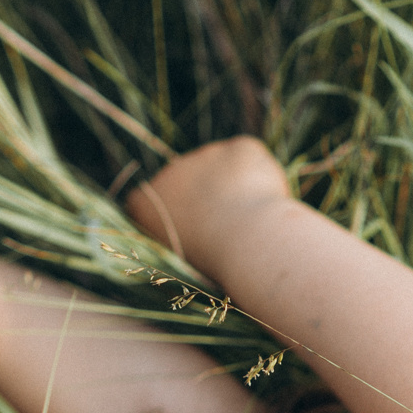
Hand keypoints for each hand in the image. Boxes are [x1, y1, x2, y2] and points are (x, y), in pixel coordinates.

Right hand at [124, 137, 292, 274]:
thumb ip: (182, 235)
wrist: (246, 241)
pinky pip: (251, 165)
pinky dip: (261, 180)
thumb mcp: (183, 259)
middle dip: (210, 202)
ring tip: (252, 223)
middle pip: (191, 185)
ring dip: (236, 189)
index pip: (148, 204)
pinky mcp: (238, 150)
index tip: (194, 235)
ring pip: (224, 172)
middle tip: (232, 232)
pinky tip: (267, 204)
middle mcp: (169, 173)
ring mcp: (204, 155)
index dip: (175, 217)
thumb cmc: (215, 262)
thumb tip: (204, 229)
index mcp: (145, 203)